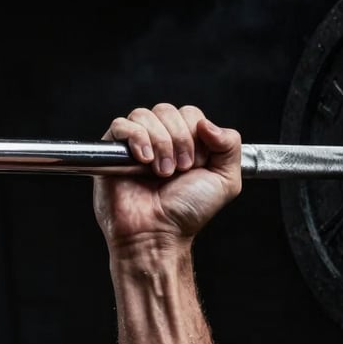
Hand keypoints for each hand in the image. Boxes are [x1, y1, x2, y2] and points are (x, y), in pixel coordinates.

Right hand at [93, 104, 241, 248]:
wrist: (157, 233)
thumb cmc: (185, 213)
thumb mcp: (225, 180)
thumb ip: (230, 145)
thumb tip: (208, 124)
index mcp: (184, 143)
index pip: (190, 114)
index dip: (195, 134)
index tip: (195, 164)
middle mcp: (159, 141)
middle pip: (167, 110)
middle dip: (178, 139)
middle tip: (179, 170)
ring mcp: (134, 145)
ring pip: (145, 115)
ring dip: (160, 142)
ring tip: (161, 171)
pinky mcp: (111, 152)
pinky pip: (121, 126)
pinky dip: (137, 139)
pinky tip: (144, 161)